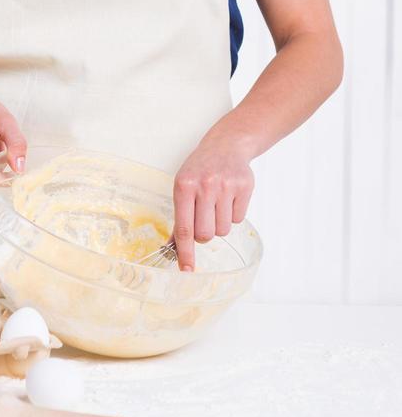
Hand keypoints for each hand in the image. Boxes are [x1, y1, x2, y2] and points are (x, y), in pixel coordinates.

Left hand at [172, 133, 254, 271]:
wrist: (226, 145)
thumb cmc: (200, 169)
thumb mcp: (182, 186)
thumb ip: (179, 217)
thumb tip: (173, 248)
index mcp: (184, 186)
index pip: (184, 228)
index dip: (185, 253)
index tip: (186, 270)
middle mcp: (205, 185)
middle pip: (205, 234)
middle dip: (204, 234)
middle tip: (204, 217)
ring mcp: (226, 186)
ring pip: (223, 230)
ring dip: (219, 223)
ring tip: (217, 203)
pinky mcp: (244, 187)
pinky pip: (238, 219)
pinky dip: (233, 214)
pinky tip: (229, 197)